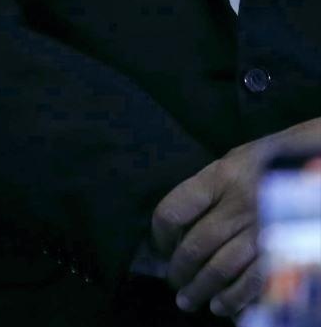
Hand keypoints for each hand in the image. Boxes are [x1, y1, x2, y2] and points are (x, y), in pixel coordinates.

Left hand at [150, 121, 320, 316]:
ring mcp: (263, 228)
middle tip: (175, 282)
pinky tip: (220, 306)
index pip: (174, 211)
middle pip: (196, 245)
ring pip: (221, 267)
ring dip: (200, 288)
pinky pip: (254, 279)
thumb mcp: (232, 162)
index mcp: (220, 177)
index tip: (162, 248)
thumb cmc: (267, 162)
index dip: (161, 235)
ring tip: (188, 300)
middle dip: (180, 270)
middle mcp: (239, 204)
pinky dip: (234, 297)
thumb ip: (206, 189)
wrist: (312, 162)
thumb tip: (178, 226)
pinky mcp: (284, 248)